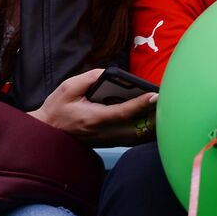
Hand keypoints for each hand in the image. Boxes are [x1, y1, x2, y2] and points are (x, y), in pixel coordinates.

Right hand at [28, 68, 157, 146]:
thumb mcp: (68, 87)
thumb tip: (109, 73)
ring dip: (151, 127)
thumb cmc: (57, 108)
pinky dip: (144, 132)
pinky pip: (131, 139)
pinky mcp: (108, 143)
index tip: (155, 96)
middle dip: (153, 118)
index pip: (121, 112)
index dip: (139, 104)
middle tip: (169, 105)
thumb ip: (89, 78)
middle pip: (135, 129)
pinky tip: (153, 122)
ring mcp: (106, 140)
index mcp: (93, 117)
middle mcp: (102, 132)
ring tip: (166, 112)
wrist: (47, 131)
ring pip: (136, 137)